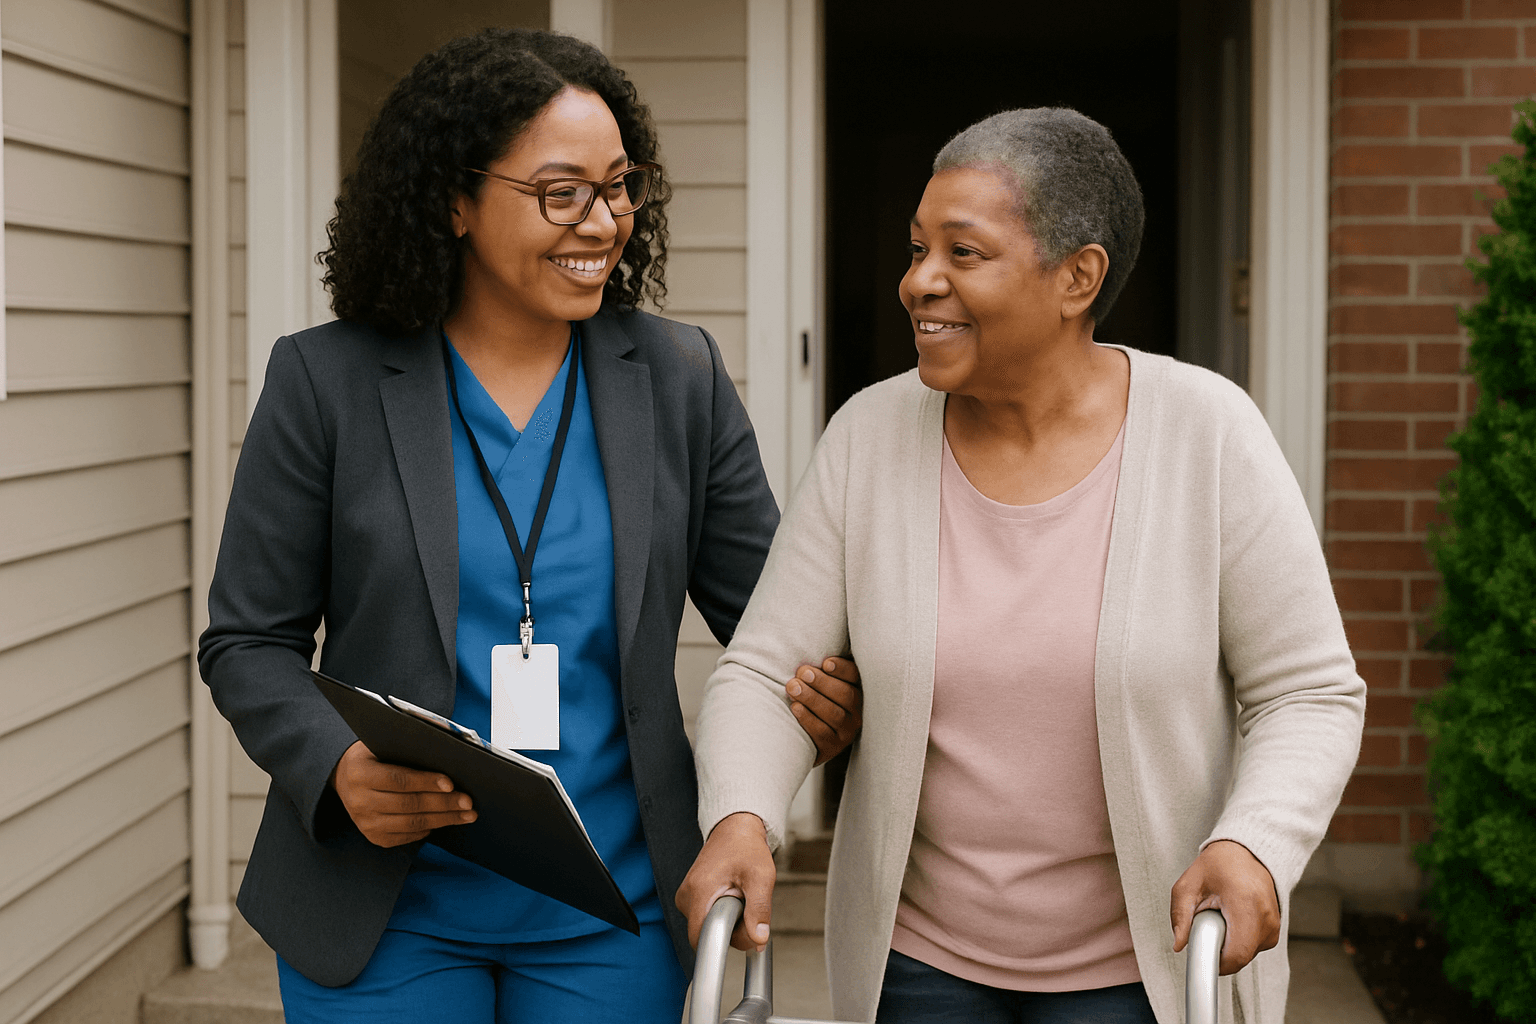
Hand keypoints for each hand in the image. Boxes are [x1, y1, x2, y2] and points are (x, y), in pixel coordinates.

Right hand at [330, 740, 476, 846]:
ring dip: (443, 819)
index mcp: (361, 773)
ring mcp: (365, 822)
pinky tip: (444, 821)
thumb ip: (412, 741)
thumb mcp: (384, 742)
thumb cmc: (373, 755)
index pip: (397, 779)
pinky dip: (428, 829)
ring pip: (411, 824)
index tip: (450, 783)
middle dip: (443, 803)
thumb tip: (449, 741)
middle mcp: (359, 801)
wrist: (345, 777)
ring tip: (466, 814)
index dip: (425, 782)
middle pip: (408, 804)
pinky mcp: (373, 836)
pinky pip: (406, 836)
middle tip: (468, 802)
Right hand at [676, 812, 776, 951]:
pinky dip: (722, 914)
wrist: (735, 829)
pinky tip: (731, 897)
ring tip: (739, 896)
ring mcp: (686, 897)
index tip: (745, 928)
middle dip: (732, 929)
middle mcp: (686, 895)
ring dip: (728, 921)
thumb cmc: (746, 847)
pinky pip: (706, 919)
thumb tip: (758, 938)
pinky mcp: (690, 898)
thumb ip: (760, 909)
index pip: (701, 939)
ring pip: (707, 928)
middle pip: (706, 935)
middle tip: (747, 904)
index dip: (727, 941)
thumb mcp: (761, 876)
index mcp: (699, 891)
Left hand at [787, 656, 862, 765]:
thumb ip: (822, 667)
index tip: (825, 663)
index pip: (857, 678)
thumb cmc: (815, 697)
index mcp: (859, 691)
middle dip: (822, 682)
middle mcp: (858, 712)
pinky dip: (808, 719)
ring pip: (834, 714)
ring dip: (812, 699)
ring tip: (793, 687)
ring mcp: (847, 731)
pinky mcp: (833, 747)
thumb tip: (809, 641)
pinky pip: (823, 733)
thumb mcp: (824, 682)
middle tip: (802, 672)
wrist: (807, 736)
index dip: (843, 669)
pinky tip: (795, 707)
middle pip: (846, 696)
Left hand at [1170, 839, 1281, 974]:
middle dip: (1217, 950)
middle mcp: (1266, 917)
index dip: (1215, 963)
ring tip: (1220, 918)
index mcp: (1246, 904)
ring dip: (1227, 945)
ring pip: (1246, 956)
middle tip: (1207, 925)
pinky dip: (1237, 941)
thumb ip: (1180, 915)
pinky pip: (1252, 948)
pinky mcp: (1275, 930)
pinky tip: (1232, 921)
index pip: (1236, 954)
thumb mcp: (1189, 884)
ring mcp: (1274, 925)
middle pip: (1240, 958)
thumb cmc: (1219, 864)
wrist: (1246, 852)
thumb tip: (1179, 944)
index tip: (1200, 956)